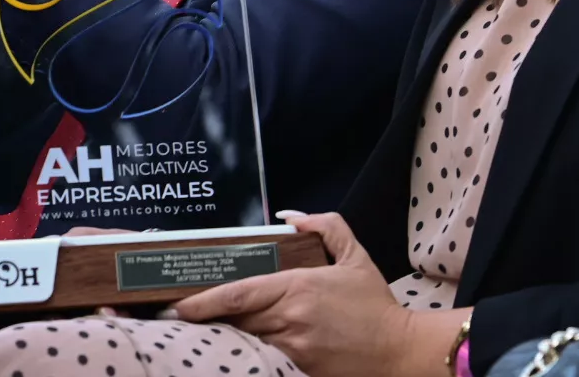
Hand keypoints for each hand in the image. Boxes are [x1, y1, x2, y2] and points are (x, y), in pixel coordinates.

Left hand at [174, 214, 444, 376]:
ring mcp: (292, 349)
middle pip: (235, 320)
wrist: (400, 353)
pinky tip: (239, 350)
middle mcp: (290, 320)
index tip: (178, 304)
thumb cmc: (375, 307)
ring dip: (228, 335)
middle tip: (180, 315)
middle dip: (209, 318)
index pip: (238, 295)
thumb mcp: (355, 257)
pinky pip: (265, 359)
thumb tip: (290, 218)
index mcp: (298, 288)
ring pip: (247, 341)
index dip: (203, 301)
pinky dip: (251, 352)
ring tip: (205, 330)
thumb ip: (325, 227)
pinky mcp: (298, 371)